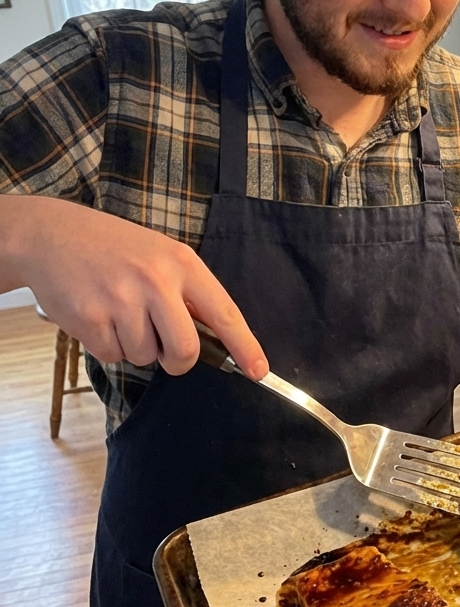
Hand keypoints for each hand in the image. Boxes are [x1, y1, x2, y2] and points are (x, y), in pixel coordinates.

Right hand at [0, 195, 266, 377]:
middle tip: (166, 351)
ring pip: (145, 357)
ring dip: (135, 347)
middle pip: (185, 351)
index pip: (224, 314)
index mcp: (183, 264)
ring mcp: (122, 301)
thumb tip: (217, 341)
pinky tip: (100, 317)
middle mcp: (156, 282)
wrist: (54, 234)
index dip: (245, 347)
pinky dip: (108, 346)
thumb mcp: (163, 255)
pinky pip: (113, 356)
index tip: (259, 372)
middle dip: (177, 361)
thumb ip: (190, 293)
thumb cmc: (118, 249)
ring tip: (121, 313)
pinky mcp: (90, 319)